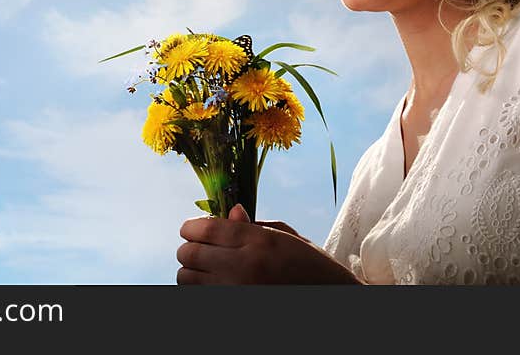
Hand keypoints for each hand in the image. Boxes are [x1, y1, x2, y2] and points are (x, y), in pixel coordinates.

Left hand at [176, 203, 361, 284]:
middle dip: (188, 249)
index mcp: (259, 242)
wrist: (332, 300)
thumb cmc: (311, 267)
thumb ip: (252, 225)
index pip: (204, 229)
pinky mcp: (235, 309)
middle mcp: (245, 267)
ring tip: (206, 270)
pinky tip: (212, 285)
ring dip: (190, 272)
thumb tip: (231, 211)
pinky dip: (198, 290)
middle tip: (198, 250)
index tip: (191, 229)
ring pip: (186, 279)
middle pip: (189, 254)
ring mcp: (237, 293)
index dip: (190, 227)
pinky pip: (198, 297)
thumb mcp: (287, 238)